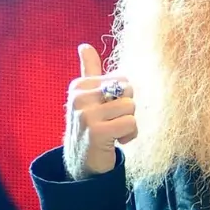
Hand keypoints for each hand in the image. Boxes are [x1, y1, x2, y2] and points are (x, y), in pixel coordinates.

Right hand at [63, 43, 136, 179]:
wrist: (82, 164)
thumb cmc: (91, 127)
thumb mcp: (88, 98)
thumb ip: (89, 71)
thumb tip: (84, 45)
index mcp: (79, 85)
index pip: (122, 78)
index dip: (123, 97)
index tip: (107, 111)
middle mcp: (79, 97)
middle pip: (128, 90)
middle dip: (127, 109)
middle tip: (112, 123)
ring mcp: (86, 114)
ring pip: (131, 107)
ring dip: (128, 124)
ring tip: (113, 133)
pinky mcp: (97, 131)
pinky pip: (131, 123)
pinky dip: (129, 135)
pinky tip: (115, 142)